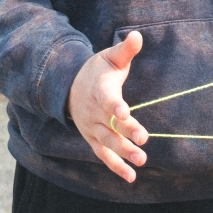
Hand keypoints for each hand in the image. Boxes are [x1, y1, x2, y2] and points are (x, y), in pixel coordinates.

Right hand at [67, 30, 148, 182]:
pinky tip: (131, 177)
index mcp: (99, 90)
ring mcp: (91, 128)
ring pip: (107, 143)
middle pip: (109, 125)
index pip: (107, 99)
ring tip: (141, 161)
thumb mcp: (109, 57)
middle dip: (126, 133)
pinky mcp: (93, 140)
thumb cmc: (96, 71)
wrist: (69, 87)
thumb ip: (125, 50)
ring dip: (123, 153)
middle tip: (144, 141)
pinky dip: (116, 166)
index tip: (124, 112)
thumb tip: (137, 35)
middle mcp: (94, 112)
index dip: (115, 106)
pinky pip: (103, 155)